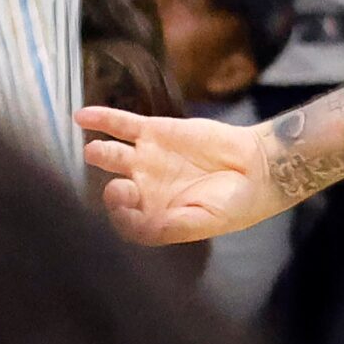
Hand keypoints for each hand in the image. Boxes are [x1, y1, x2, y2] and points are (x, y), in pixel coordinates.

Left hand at [80, 105, 286, 242]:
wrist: (260, 167)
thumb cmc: (236, 203)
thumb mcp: (206, 222)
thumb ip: (172, 227)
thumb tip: (144, 228)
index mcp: (155, 215)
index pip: (126, 220)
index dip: (122, 218)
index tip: (129, 212)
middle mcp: (146, 189)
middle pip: (116, 190)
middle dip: (113, 191)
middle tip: (121, 189)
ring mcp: (147, 159)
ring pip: (112, 156)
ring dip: (100, 153)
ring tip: (93, 151)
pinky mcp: (155, 132)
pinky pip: (122, 125)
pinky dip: (103, 119)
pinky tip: (83, 115)